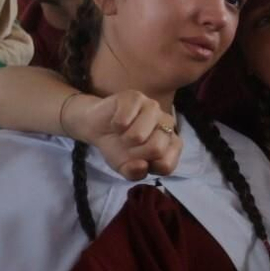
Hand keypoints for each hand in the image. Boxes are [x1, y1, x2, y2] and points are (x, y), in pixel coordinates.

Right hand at [64, 91, 182, 179]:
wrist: (97, 127)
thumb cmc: (118, 147)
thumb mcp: (125, 168)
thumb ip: (135, 173)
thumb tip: (142, 166)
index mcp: (171, 143)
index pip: (166, 165)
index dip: (147, 167)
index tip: (139, 160)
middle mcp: (168, 123)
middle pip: (156, 149)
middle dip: (134, 153)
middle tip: (128, 145)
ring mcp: (154, 108)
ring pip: (139, 135)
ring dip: (124, 139)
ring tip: (122, 133)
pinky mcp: (137, 97)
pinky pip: (124, 121)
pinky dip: (115, 126)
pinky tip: (116, 122)